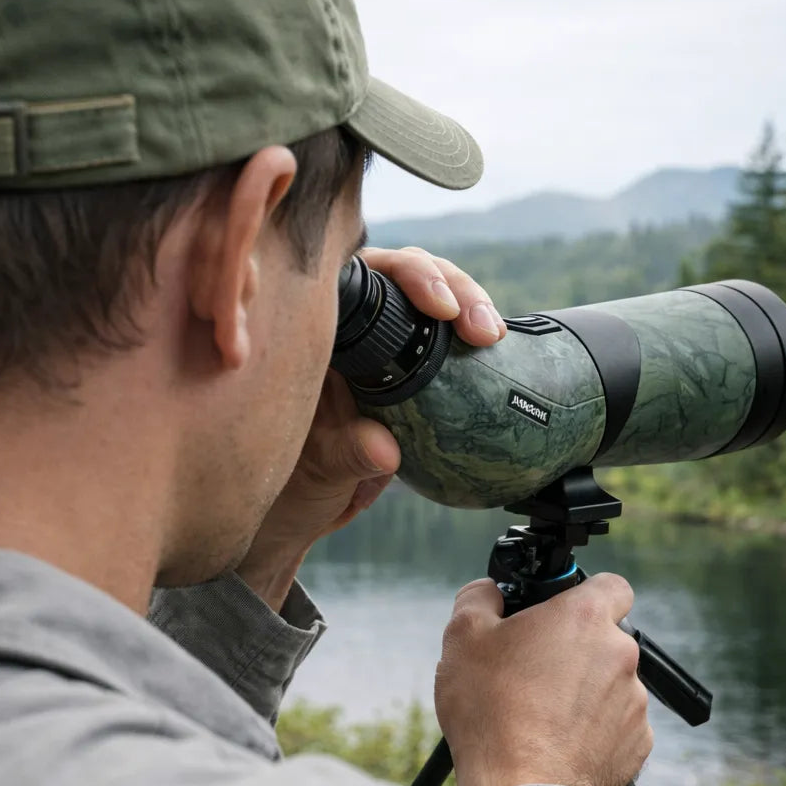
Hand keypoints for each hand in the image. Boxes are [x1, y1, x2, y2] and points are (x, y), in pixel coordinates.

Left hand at [237, 248, 506, 609]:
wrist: (302, 511)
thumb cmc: (292, 480)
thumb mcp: (317, 469)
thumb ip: (346, 454)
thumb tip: (386, 451)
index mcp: (315, 329)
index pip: (362, 274)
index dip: (406, 276)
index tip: (438, 307)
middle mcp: (347, 325)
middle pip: (406, 274)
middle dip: (450, 287)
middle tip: (478, 327)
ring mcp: (382, 344)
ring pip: (432, 297)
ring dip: (470, 304)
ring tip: (490, 335)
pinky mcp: (413, 368)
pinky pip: (446, 338)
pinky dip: (472, 336)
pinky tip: (494, 346)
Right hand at [435, 573, 652, 785]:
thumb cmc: (490, 710)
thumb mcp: (463, 636)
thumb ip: (479, 597)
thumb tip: (489, 592)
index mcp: (585, 618)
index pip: (610, 584)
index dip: (584, 594)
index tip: (558, 613)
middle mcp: (620, 654)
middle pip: (604, 638)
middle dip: (573, 649)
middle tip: (532, 669)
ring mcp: (634, 702)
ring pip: (609, 683)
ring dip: (582, 691)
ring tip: (539, 714)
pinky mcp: (636, 745)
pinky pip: (616, 726)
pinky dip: (592, 730)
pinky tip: (556, 742)